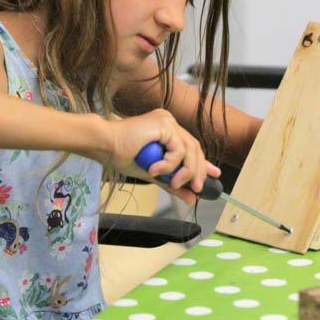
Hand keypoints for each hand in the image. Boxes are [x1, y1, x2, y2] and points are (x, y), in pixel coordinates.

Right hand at [106, 109, 220, 205]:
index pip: (190, 147)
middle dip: (198, 170)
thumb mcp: (153, 174)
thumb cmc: (121, 155)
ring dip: (184, 171)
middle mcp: (168, 122)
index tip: (214, 175)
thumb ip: (171, 183)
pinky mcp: (164, 124)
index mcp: (165, 130)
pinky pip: (178, 149)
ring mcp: (167, 121)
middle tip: (197, 188)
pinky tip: (155, 170)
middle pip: (194, 148)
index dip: (203, 162)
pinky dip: (170, 164)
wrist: (105, 145)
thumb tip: (190, 198)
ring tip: (172, 184)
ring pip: (190, 150)